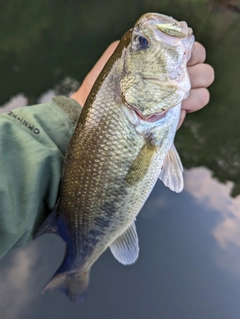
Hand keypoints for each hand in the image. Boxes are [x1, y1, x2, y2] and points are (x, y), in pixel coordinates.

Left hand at [71, 41, 213, 127]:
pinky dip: (183, 111)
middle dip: (198, 73)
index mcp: (161, 62)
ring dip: (195, 93)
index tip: (184, 58)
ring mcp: (171, 100)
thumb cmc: (104, 85)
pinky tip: (171, 110)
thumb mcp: (121, 55)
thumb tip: (166, 38)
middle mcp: (169, 80)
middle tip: (183, 79)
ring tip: (180, 98)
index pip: (191, 52)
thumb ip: (142, 45)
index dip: (192, 53)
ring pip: (201, 92)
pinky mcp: (168, 119)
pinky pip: (186, 113)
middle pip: (202, 71)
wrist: (95, 114)